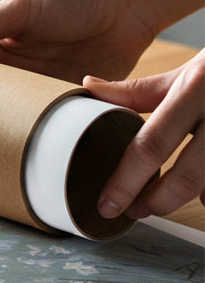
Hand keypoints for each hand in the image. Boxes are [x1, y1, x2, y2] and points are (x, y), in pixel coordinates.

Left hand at [86, 51, 204, 219]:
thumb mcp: (184, 72)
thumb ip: (138, 89)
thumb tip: (89, 87)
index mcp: (194, 90)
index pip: (151, 145)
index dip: (126, 181)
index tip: (107, 204)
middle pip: (185, 176)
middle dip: (155, 201)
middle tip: (133, 210)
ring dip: (183, 201)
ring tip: (158, 203)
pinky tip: (201, 197)